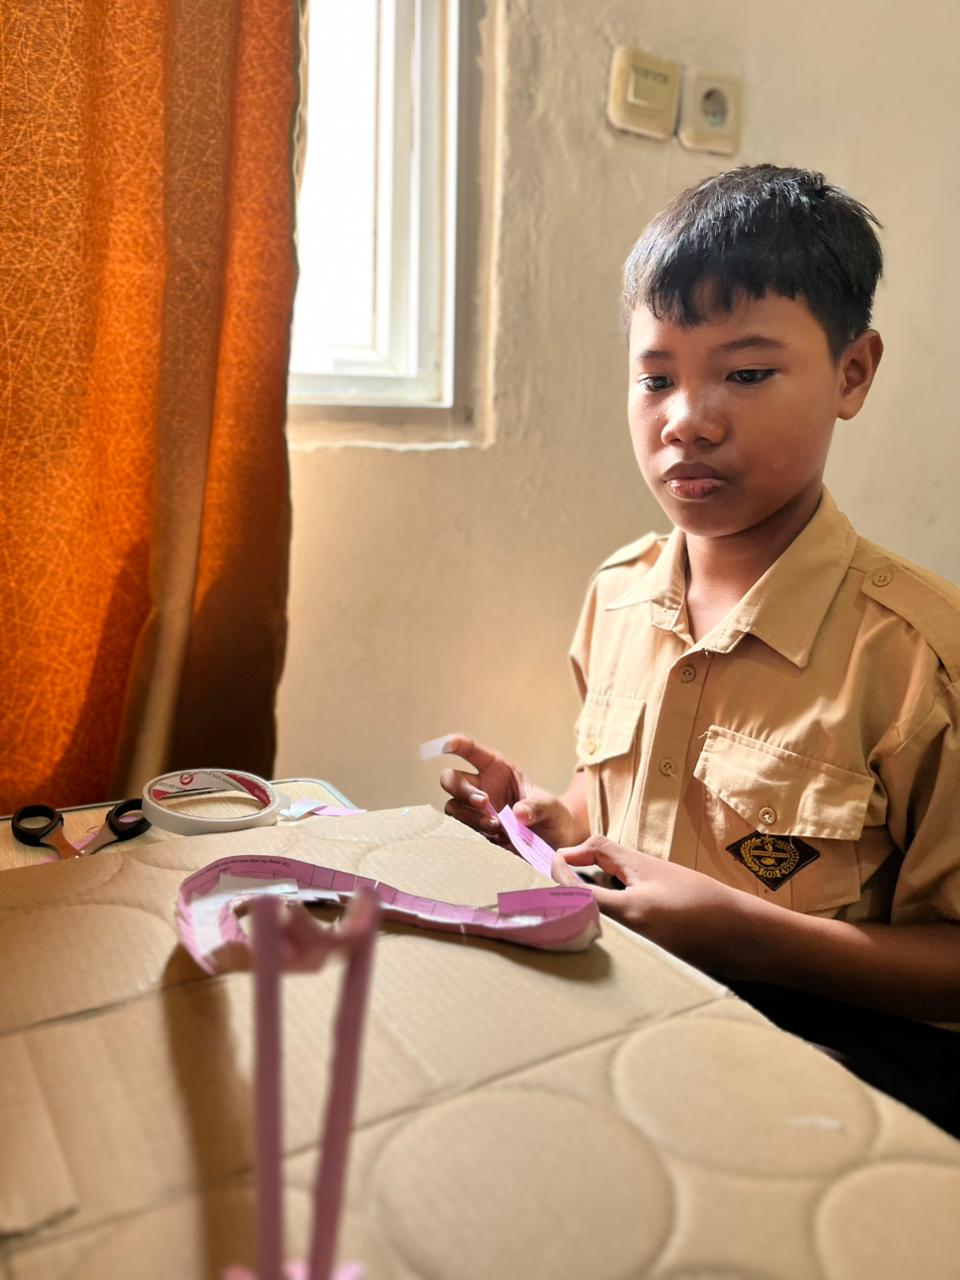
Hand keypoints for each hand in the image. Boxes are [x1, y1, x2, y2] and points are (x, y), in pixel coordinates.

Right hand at [439, 734, 579, 848]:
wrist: (554, 842)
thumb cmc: (551, 815)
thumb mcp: (551, 807)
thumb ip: (537, 807)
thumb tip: (519, 814)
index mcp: (498, 769)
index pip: (471, 751)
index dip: (456, 745)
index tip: (447, 745)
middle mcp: (482, 786)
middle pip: (451, 779)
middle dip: (462, 790)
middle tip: (484, 803)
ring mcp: (476, 810)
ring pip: (453, 806)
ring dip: (470, 816)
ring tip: (496, 826)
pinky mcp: (477, 830)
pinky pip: (462, 829)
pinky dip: (475, 832)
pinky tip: (496, 837)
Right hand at [552, 834, 751, 972]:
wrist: (752, 941)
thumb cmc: (695, 919)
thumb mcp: (636, 910)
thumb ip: (594, 900)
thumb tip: (555, 887)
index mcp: (636, 865)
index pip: (594, 847)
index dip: (568, 857)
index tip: (544, 874)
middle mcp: (647, 879)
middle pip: (603, 875)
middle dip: (579, 888)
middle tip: (557, 909)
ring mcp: (661, 902)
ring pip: (618, 902)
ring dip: (599, 913)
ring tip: (579, 933)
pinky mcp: (673, 926)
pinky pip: (635, 924)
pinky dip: (619, 933)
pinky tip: (616, 954)